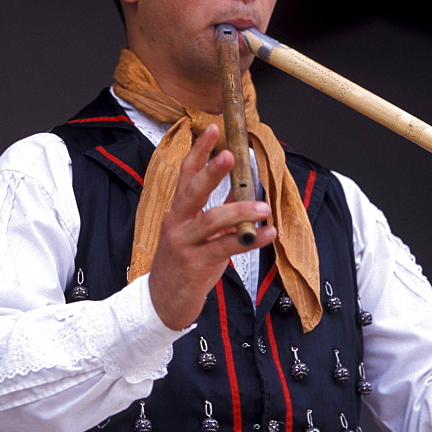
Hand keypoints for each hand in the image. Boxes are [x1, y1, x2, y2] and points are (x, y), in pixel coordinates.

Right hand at [148, 124, 276, 329]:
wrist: (163, 302)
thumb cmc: (184, 264)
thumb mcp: (196, 234)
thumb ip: (217, 215)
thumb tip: (245, 195)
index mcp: (178, 211)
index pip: (187, 174)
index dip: (200, 151)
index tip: (213, 128)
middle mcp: (177, 222)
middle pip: (193, 191)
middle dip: (212, 171)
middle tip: (229, 154)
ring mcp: (183, 243)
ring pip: (211, 220)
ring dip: (239, 210)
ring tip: (264, 206)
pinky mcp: (194, 264)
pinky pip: (225, 248)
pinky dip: (249, 240)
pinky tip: (267, 234)